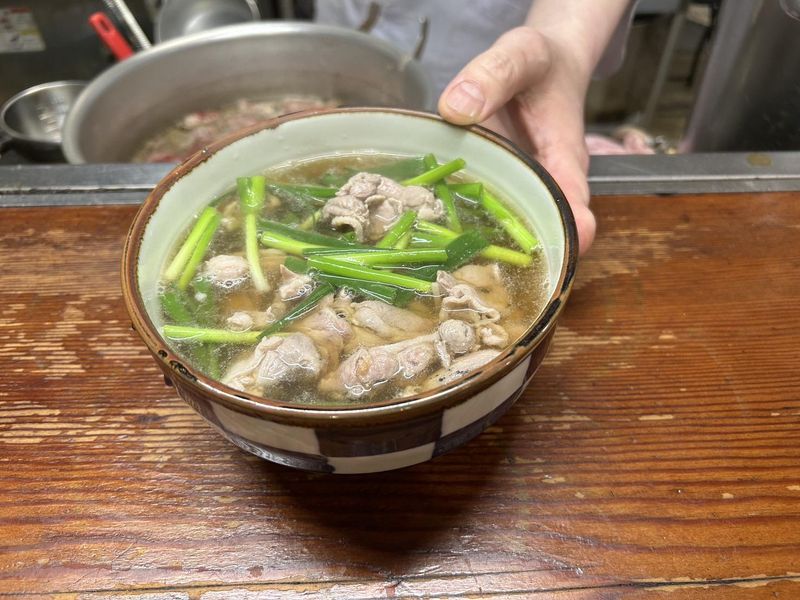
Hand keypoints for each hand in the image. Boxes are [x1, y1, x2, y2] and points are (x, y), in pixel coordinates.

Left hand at [438, 26, 595, 253]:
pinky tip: (425, 243)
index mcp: (564, 158)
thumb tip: (456, 108)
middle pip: (540, 233)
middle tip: (478, 283)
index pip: (572, 202)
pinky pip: (482, 217)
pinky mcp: (497, 191)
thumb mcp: (522, 55)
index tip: (561, 252)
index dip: (569, 231)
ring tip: (443, 273)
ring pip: (508, 234)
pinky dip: (459, 230)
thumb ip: (494, 75)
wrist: (541, 67)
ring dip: (483, 255)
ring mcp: (519, 192)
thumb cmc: (541, 63)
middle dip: (519, 263)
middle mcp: (545, 185)